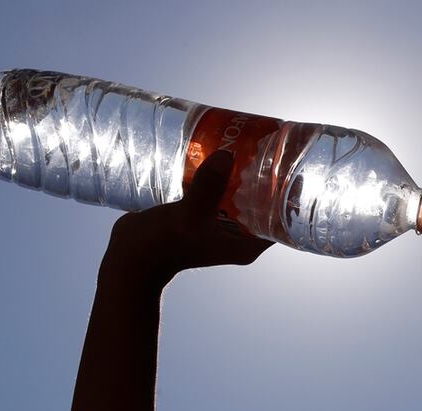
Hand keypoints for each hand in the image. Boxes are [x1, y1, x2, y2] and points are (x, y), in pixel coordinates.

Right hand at [102, 149, 273, 288]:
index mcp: (246, 244)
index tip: (292, 163)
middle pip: (263, 201)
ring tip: (246, 140)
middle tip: (267, 143)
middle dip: (266, 175)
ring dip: (242, 172)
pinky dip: (221, 176)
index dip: (290, 192)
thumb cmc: (160, 246)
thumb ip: (207, 188)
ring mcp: (219, 227)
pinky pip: (220, 192)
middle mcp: (238, 236)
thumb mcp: (187, 216)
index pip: (281, 217)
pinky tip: (218, 152)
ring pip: (240, 194)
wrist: (128, 259)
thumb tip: (227, 156)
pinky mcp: (202, 217)